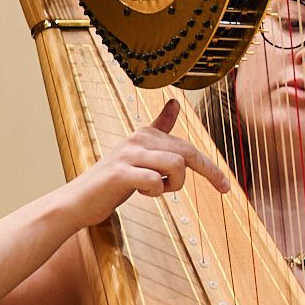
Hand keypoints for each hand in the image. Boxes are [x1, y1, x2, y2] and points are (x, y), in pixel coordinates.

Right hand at [62, 99, 230, 226]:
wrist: (79, 201)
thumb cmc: (113, 181)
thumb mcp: (140, 154)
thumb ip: (158, 131)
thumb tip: (174, 103)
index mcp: (145, 134)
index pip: (187, 146)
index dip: (210, 167)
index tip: (226, 185)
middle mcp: (138, 139)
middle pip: (187, 153)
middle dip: (207, 173)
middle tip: (220, 190)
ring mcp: (128, 155)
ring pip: (176, 164)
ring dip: (173, 184)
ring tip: (157, 190)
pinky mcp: (119, 174)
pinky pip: (155, 180)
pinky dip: (155, 191)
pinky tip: (141, 193)